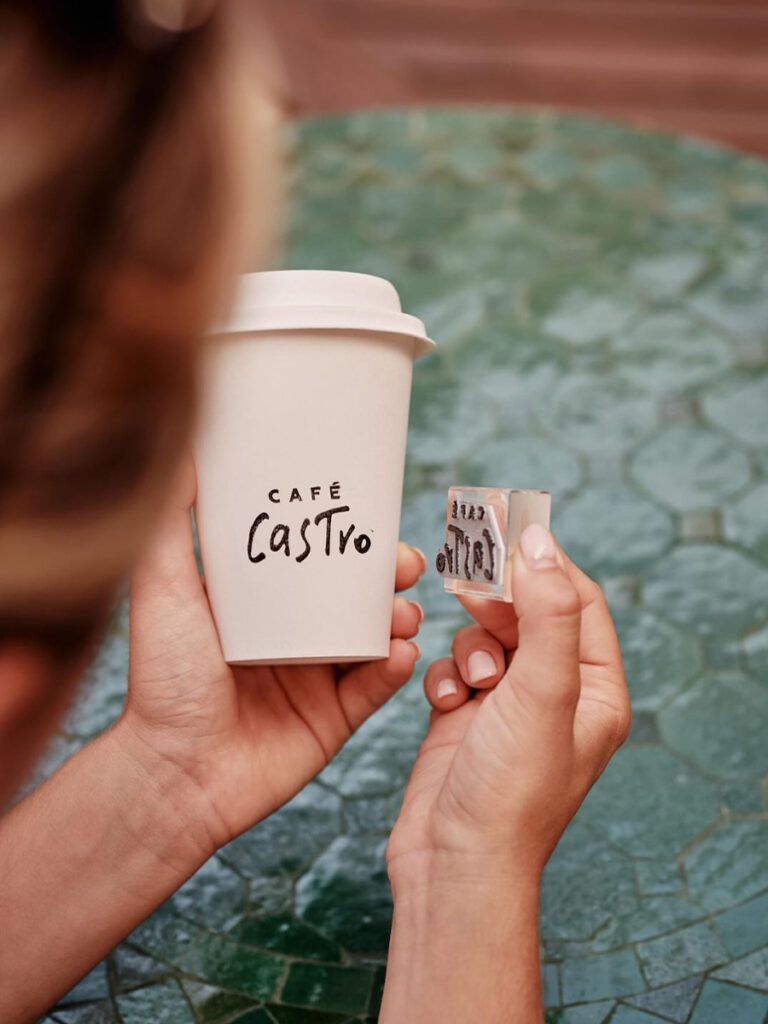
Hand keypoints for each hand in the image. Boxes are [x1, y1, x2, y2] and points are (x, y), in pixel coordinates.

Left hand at [117, 459, 425, 853]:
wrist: (174, 774)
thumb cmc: (162, 678)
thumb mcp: (161, 586)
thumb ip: (173, 521)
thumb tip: (185, 450)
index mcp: (260, 603)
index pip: (314, 557)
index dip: (348, 535)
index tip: (373, 512)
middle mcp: (292, 635)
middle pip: (355, 593)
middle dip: (388, 573)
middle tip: (404, 563)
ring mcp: (316, 678)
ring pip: (375, 636)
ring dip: (400, 616)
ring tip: (402, 612)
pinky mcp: (333, 720)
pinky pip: (377, 688)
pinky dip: (396, 667)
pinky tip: (401, 651)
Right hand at [387, 523, 630, 888]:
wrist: (453, 862)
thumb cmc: (509, 791)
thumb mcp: (541, 691)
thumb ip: (547, 613)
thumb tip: (540, 542)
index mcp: (596, 689)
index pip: (578, 599)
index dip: (543, 562)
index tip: (506, 531)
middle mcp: (556, 693)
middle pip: (529, 611)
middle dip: (499, 599)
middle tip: (467, 578)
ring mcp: (509, 705)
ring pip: (487, 635)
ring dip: (471, 645)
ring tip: (471, 682)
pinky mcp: (466, 716)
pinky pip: (455, 666)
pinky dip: (446, 675)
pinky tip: (446, 703)